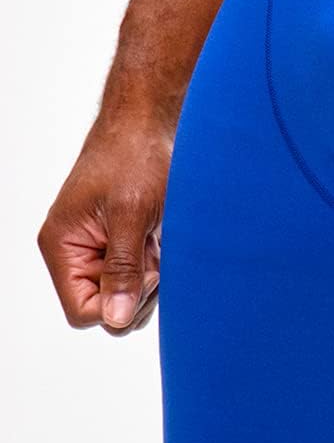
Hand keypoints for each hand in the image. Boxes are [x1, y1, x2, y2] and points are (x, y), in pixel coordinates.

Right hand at [38, 119, 172, 333]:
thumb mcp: (131, 214)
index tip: (144, 273)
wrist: (148, 124)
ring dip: (149, 280)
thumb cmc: (134, 157)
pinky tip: (161, 241)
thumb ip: (122, 268)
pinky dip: (155, 268)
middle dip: (135, 293)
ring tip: (157, 242)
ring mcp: (99, 251)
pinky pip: (137, 278)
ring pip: (125, 297)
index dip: (116, 305)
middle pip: (105, 309)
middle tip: (154, 257)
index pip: (81, 311)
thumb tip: (114, 319)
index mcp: (62, 246)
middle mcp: (75, 253)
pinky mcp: (122, 246)